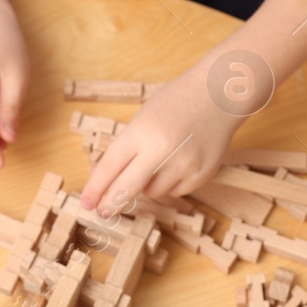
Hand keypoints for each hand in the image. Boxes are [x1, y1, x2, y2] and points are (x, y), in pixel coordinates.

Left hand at [78, 59, 245, 212]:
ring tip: (160, 158)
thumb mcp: (142, 118)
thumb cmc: (176, 101)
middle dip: (111, 203)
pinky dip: (170, 182)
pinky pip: (174, 191)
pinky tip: (178, 161)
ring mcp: (184, 165)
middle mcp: (162, 150)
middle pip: (127, 189)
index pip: (110, 166)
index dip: (95, 188)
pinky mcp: (201, 175)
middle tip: (102, 212)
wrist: (220, 94)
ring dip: (147, 184)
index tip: (86, 202)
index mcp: (142, 131)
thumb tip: (101, 177)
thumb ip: (124, 148)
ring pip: (152, 192)